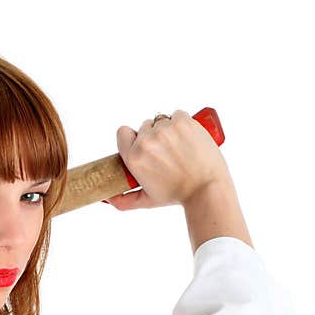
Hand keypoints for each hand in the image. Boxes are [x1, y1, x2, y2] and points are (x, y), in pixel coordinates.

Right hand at [105, 109, 230, 209]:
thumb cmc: (177, 195)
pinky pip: (178, 114)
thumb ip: (124, 200)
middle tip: (167, 152)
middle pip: (145, 126)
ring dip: (169, 130)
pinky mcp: (184, 121)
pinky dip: (183, 122)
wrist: (207, 189)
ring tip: (180, 147)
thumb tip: (108, 199)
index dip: (132, 137)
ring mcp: (165, 129)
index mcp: (134, 158)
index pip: (122, 132)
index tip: (143, 145)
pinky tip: (188, 137)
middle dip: (154, 136)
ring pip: (162, 120)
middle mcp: (146, 141)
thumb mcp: (147, 200)